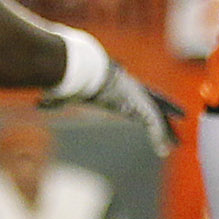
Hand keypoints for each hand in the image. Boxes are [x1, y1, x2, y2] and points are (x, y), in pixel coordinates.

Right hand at [45, 56, 184, 155]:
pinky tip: (164, 151)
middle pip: (155, 105)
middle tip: (177, 128)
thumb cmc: (76, 78)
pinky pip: (154, 125)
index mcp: (120, 88)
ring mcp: (139, 97)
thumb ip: (57, 100)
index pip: (139, 97)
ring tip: (177, 145)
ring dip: (167, 132)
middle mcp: (133, 91)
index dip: (149, 104)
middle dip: (167, 117)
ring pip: (158, 117)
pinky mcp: (140, 105)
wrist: (85, 67)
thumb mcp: (67, 93)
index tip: (155, 113)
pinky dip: (159, 138)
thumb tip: (40, 103)